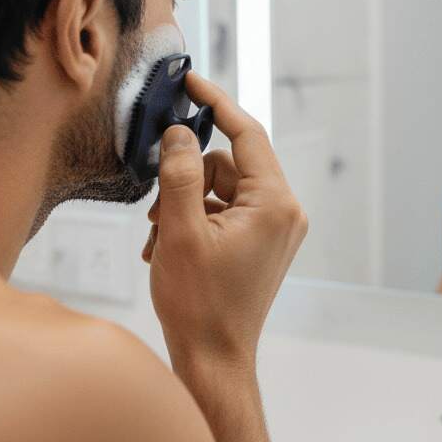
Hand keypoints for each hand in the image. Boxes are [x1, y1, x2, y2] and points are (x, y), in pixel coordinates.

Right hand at [142, 71, 307, 381]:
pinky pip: (226, 210)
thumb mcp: (180, 230)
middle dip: (187, 177)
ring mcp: (275, 229)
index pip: (247, 133)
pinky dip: (196, 219)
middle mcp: (284, 212)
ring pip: (222, 187)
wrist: (214, 360)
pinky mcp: (262, 243)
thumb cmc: (199, 304)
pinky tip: (171, 247)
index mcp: (275, 203)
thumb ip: (179, 174)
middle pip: (229, 163)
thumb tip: (180, 132)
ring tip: (161, 239)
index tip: (190, 81)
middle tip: (156, 208)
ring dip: (186, 203)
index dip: (216, 103)